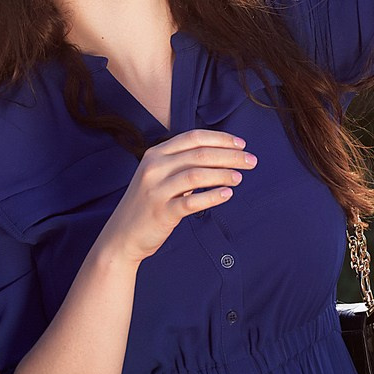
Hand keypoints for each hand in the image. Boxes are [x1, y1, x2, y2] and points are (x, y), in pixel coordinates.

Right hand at [99, 129, 254, 262]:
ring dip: (223, 174)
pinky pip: (191, 202)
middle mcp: (154, 168)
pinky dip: (212, 197)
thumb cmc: (148, 204)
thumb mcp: (159, 176)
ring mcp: (156, 190)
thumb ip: (181, 163)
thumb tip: (219, 154)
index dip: (220, 139)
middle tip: (251, 161)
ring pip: (196, 174)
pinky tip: (227, 195)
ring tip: (240, 177)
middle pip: (199, 154)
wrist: (122, 235)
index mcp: (156, 154)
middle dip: (230, 155)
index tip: (241, 144)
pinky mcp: (161, 212)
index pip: (193, 138)